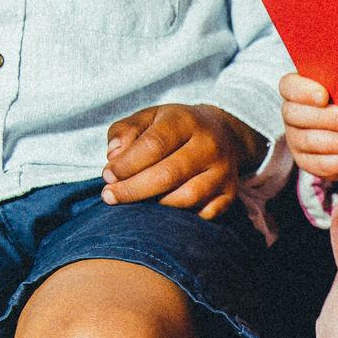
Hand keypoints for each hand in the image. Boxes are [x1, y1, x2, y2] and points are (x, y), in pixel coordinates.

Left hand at [101, 103, 266, 218]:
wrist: (221, 132)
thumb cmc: (173, 128)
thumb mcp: (147, 118)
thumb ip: (125, 132)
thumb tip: (113, 156)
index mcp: (185, 121)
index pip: (153, 145)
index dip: (126, 164)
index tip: (107, 175)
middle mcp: (209, 146)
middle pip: (168, 175)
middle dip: (133, 190)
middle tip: (110, 196)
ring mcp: (223, 172)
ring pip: (186, 198)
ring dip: (155, 206)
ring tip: (137, 204)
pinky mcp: (230, 194)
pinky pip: (204, 215)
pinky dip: (181, 218)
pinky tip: (164, 211)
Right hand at [279, 73, 337, 182]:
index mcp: (296, 90)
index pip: (290, 86)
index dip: (304, 91)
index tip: (324, 96)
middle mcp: (291, 114)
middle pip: (297, 115)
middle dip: (326, 119)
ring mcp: (296, 139)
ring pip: (311, 141)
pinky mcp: (306, 161)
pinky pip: (320, 164)